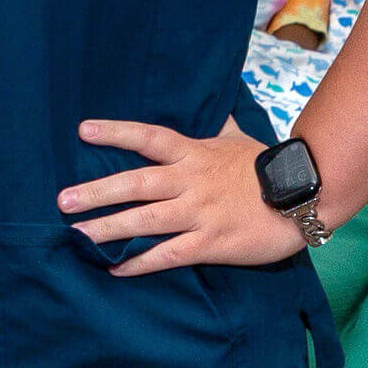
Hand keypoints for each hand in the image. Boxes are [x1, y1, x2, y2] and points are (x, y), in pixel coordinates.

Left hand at [56, 115, 304, 275]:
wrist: (303, 197)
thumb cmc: (266, 168)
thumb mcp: (238, 138)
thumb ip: (219, 123)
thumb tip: (218, 97)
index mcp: (194, 154)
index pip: (149, 137)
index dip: (116, 133)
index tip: (83, 131)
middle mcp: (190, 182)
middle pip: (136, 183)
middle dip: (98, 191)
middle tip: (63, 200)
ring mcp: (199, 213)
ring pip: (146, 220)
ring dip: (109, 228)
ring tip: (77, 235)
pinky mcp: (210, 243)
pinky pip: (168, 254)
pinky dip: (140, 262)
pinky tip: (115, 269)